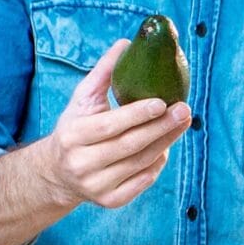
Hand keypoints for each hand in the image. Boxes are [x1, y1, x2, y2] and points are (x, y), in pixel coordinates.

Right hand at [42, 39, 193, 209]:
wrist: (58, 172)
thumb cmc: (76, 128)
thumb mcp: (82, 100)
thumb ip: (103, 73)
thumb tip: (126, 43)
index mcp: (72, 136)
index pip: (110, 126)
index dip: (137, 115)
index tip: (163, 102)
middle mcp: (82, 164)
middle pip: (131, 145)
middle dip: (162, 128)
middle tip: (186, 111)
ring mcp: (96, 186)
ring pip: (140, 163)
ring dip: (166, 143)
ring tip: (182, 124)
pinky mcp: (109, 201)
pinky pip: (142, 181)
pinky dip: (157, 165)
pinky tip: (166, 149)